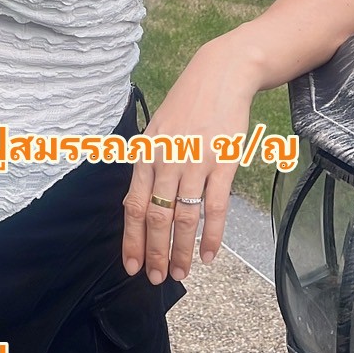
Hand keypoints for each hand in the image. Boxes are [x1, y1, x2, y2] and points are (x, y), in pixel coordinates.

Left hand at [122, 38, 253, 283]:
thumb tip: (140, 204)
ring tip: (181, 273)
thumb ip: (149, 164)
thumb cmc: (187, 104)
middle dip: (155, 252)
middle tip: (156, 278)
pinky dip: (211, 235)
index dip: (131, 239)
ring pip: (185, 217)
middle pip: (157, 216)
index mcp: (146, 152)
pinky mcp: (223, 162)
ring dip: (181, 250)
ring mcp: (195, 161)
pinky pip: (215, 207)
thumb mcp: (158, 129)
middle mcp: (167, 159)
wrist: (221, 74)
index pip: (133, 205)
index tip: (130, 266)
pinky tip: (208, 255)